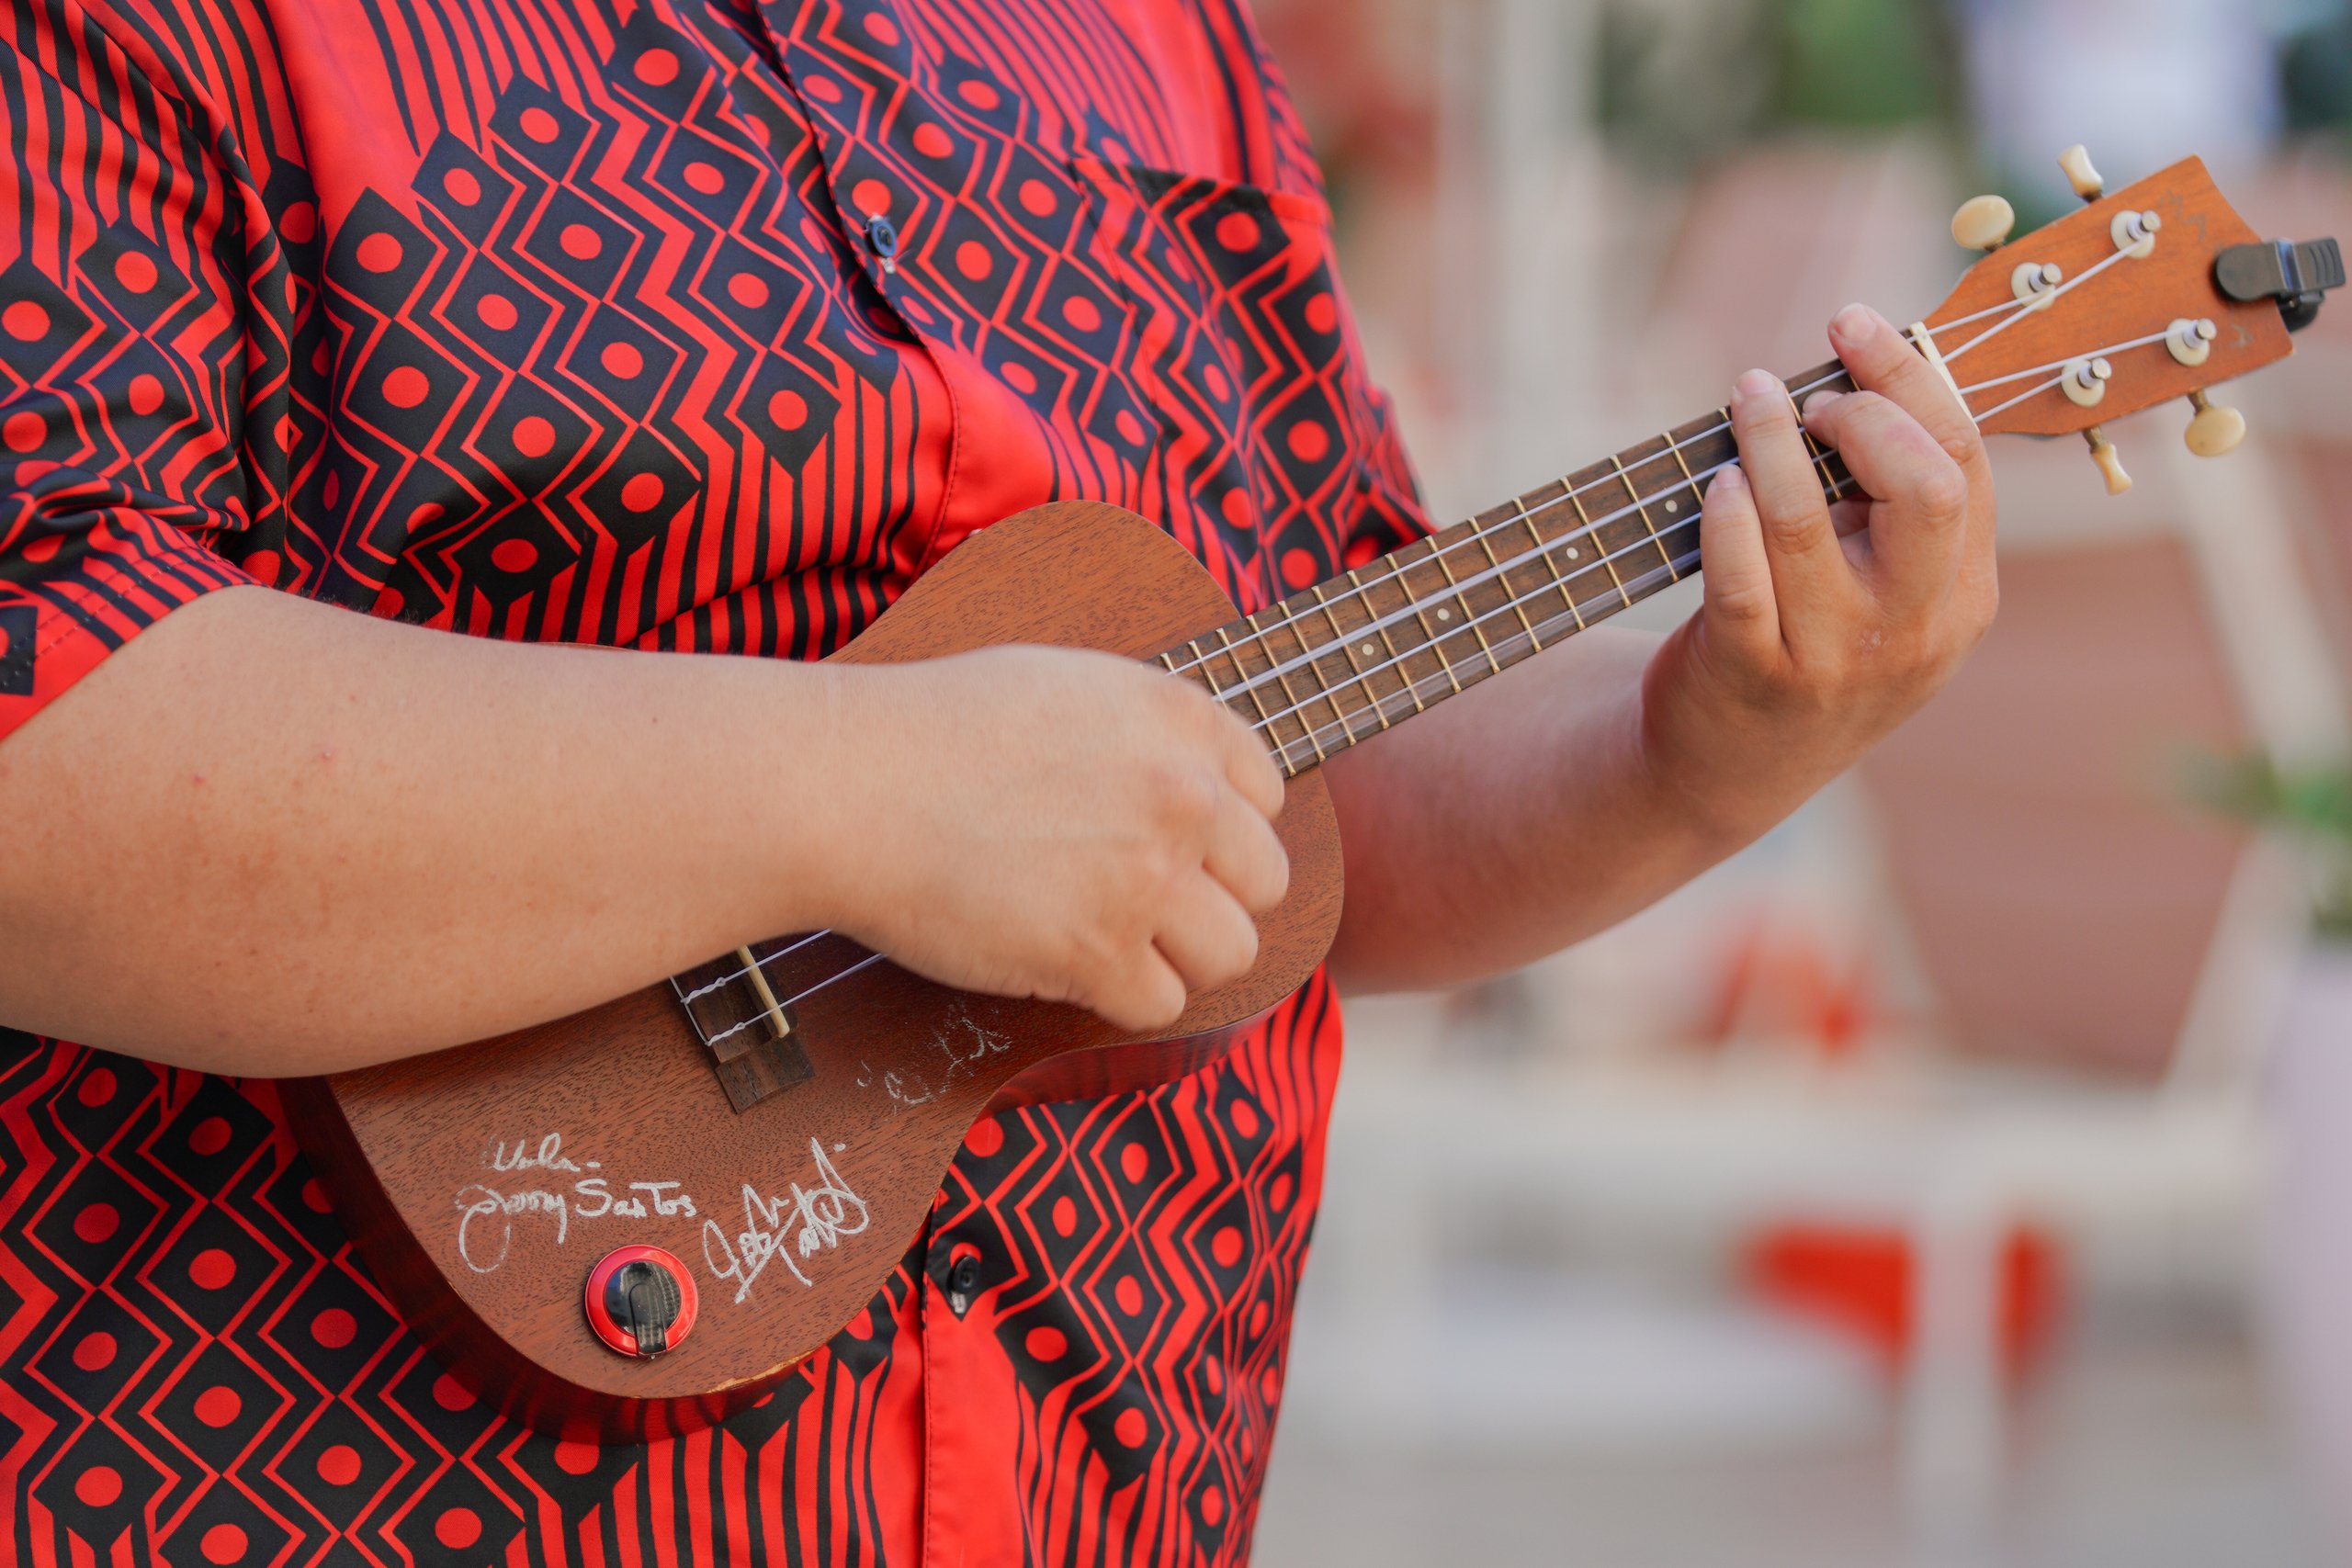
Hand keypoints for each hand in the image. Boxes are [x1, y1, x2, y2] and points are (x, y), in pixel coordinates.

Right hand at [827, 645, 1289, 1031]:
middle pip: (1264, 882)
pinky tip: (1065, 964)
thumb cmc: (932, 728)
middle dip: (1210, 897)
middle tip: (1140, 900)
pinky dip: (1117, 998)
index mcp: (1180, 718)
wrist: (851, 784)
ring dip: (1176, 956)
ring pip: (1231, 953)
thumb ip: (1145, 730)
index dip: (1220, 827)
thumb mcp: (1067, 683)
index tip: (1170, 840)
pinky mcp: (1098, 953)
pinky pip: (1160, 1005)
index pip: (1267, 794)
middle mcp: (1183, 796)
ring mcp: (1147, 877)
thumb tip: (1195, 778)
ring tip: (1110, 939)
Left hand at [1640, 304, 1997, 838]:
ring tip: (1748, 396)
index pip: (1963, 460)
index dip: (1910, 377)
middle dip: (1866, 412)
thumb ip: (1890, 506)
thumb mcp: (1883, 594)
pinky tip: (1717, 480)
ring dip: (1770, 440)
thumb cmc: (1808, 647)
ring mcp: (1832, 658)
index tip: (1855, 324)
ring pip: (1806, 521)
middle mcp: (1912, 631)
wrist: (1730, 770)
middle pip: (1925, 487)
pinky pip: (1739, 575)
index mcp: (1963, 596)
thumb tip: (1860, 372)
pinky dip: (1726, 513)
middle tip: (1812, 394)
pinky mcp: (1751, 674)